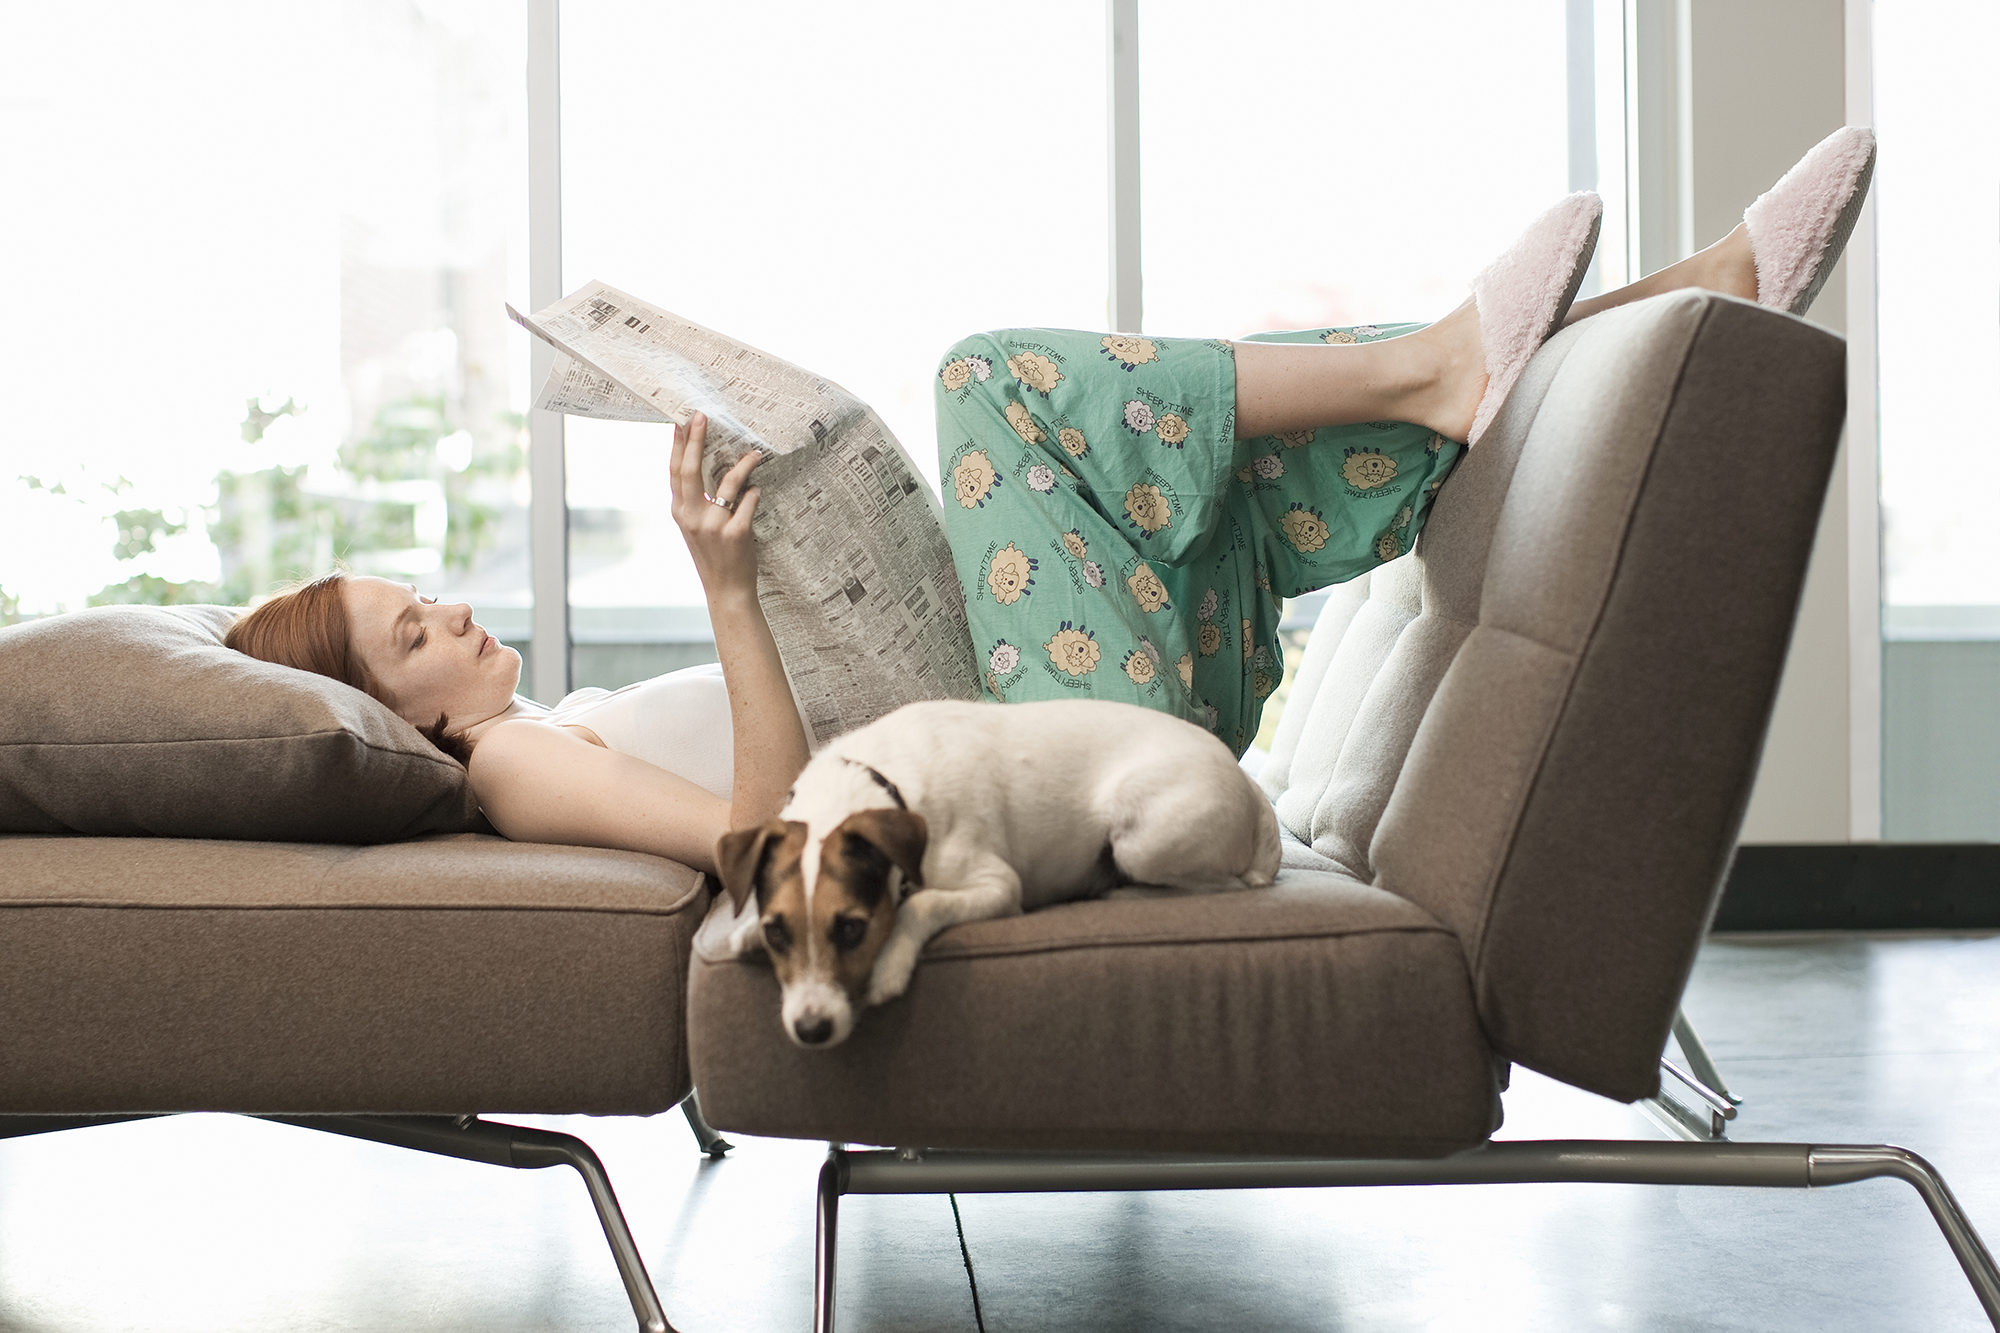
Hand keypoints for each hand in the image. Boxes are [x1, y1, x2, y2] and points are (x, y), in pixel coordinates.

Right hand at [670, 413, 765, 603]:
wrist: (727, 590)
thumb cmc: (714, 556)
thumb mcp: (695, 528)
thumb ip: (696, 502)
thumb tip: (705, 467)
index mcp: (680, 513)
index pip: (675, 473)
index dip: (677, 447)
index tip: (680, 422)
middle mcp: (692, 518)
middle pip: (691, 471)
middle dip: (695, 440)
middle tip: (701, 417)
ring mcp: (713, 526)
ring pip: (727, 484)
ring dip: (743, 465)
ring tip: (754, 453)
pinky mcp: (736, 533)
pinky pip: (748, 502)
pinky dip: (755, 493)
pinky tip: (758, 489)